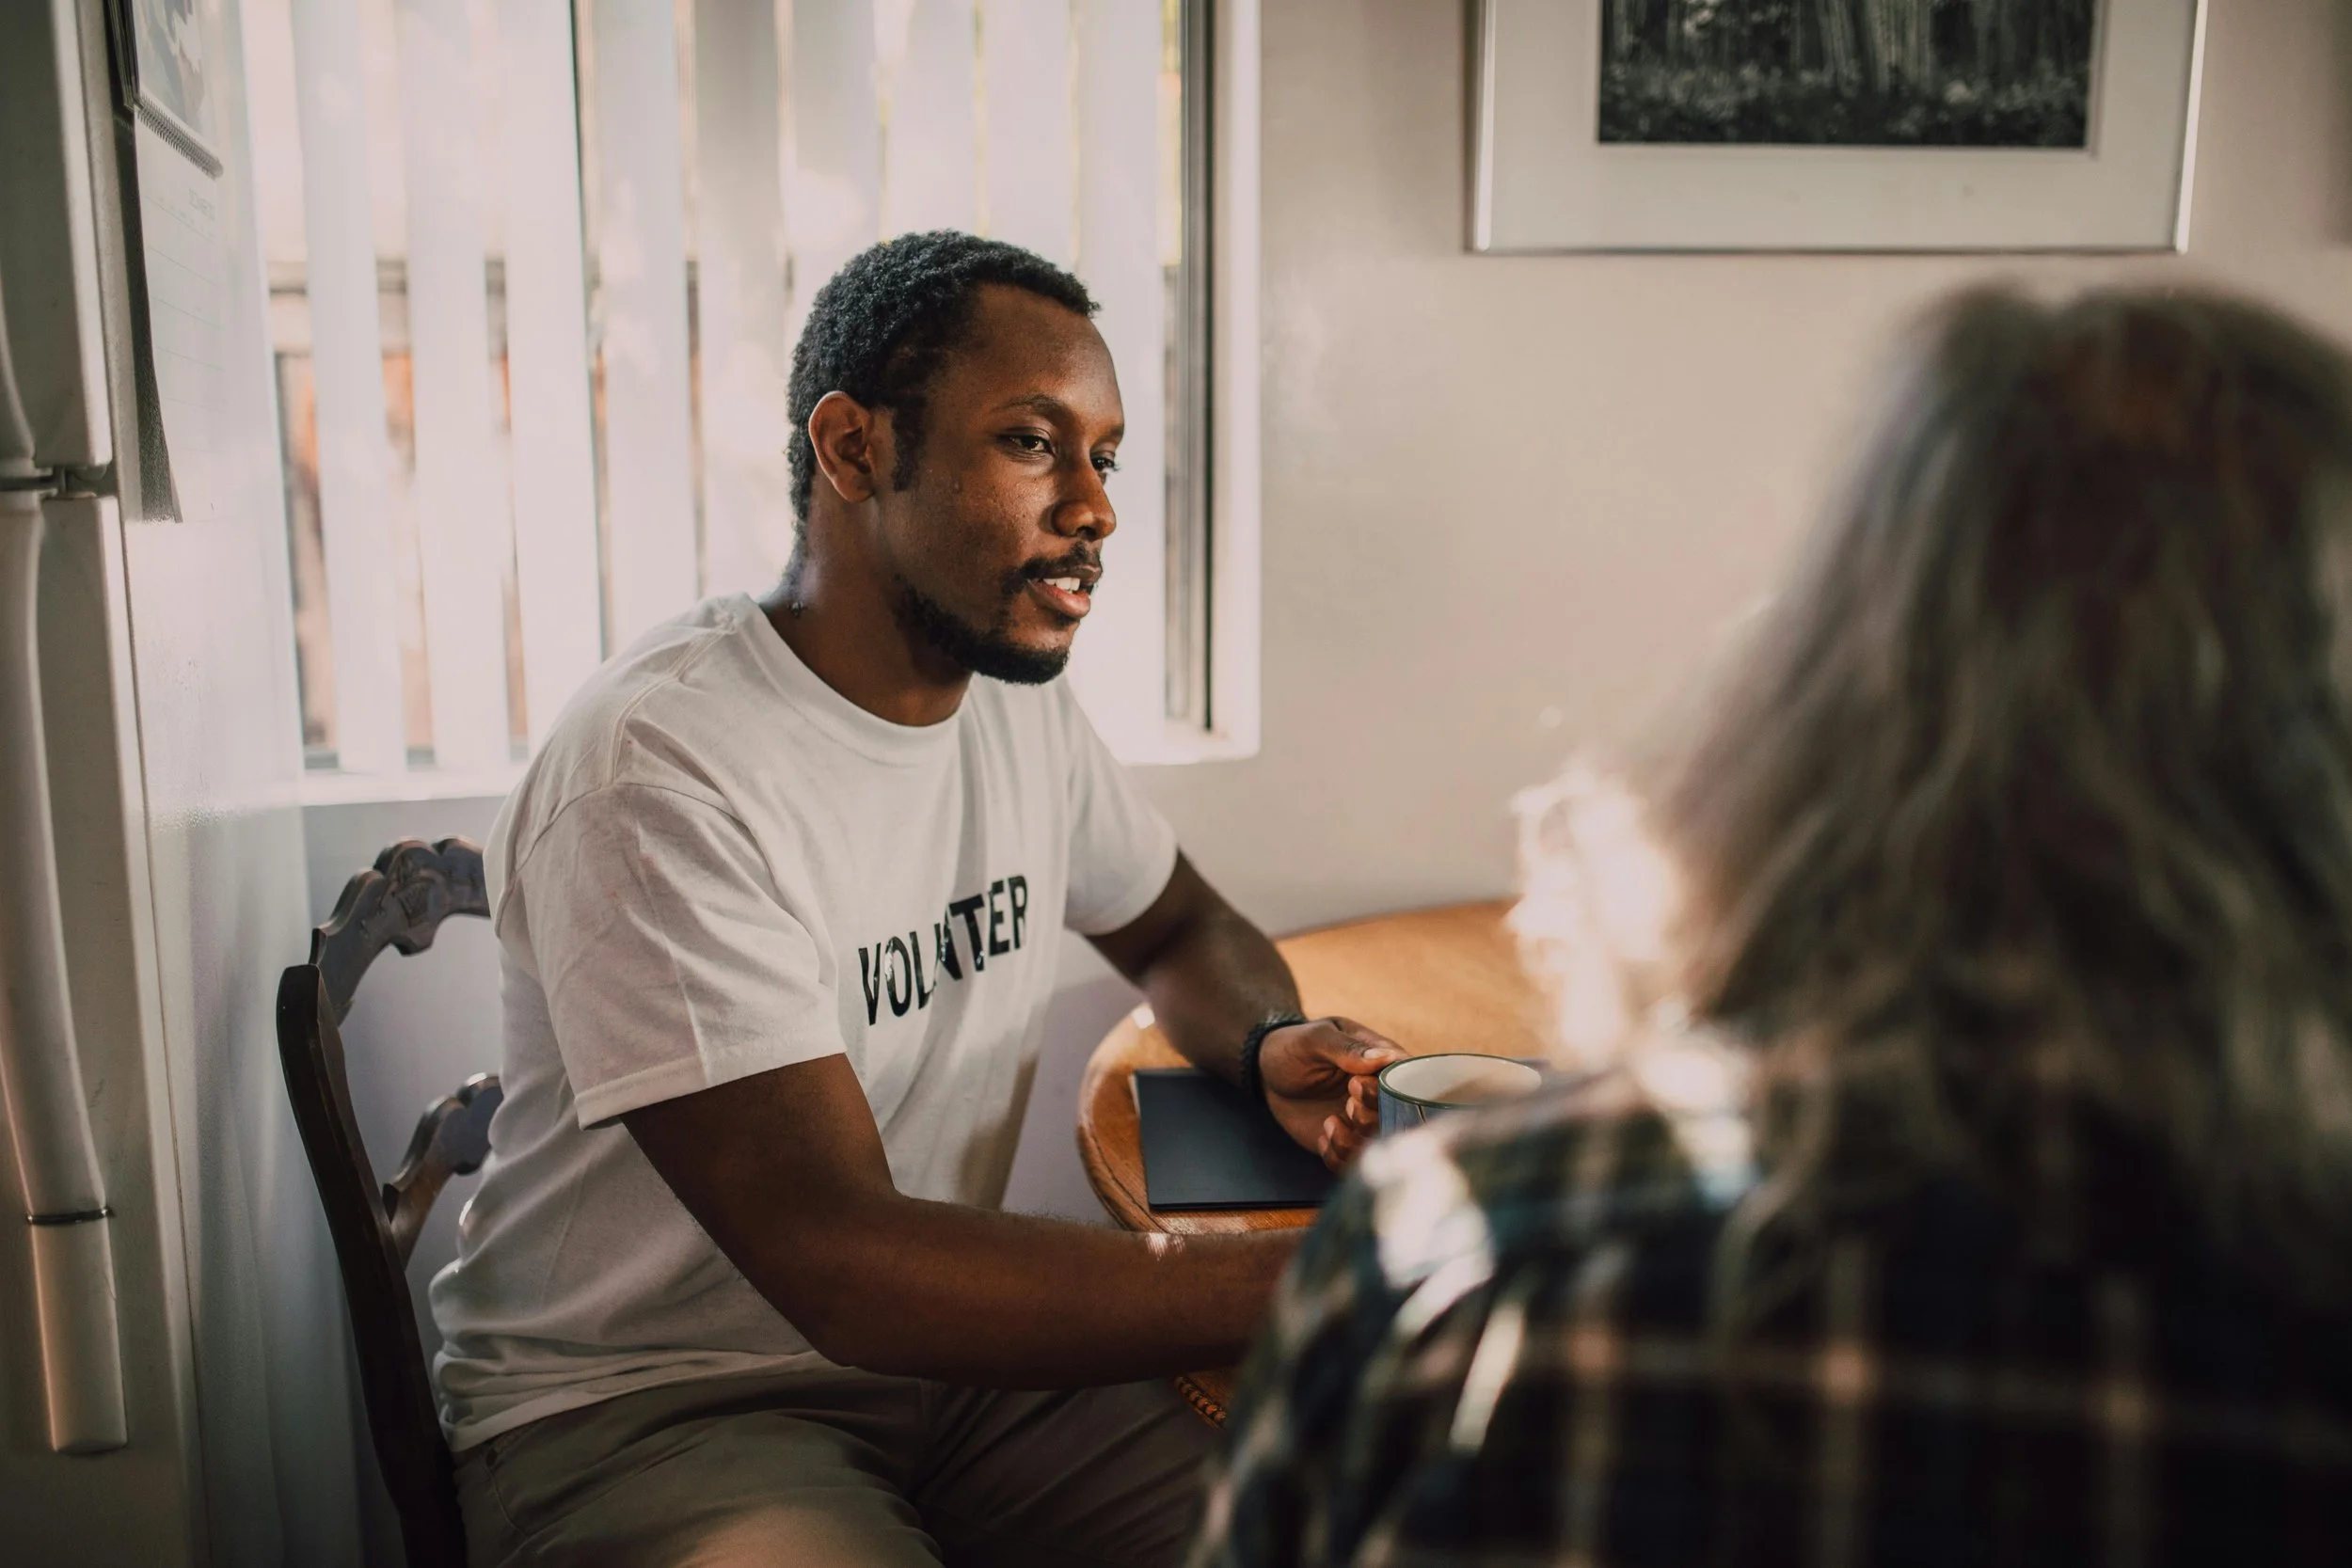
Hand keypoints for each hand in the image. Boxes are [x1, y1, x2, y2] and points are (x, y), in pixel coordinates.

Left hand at [1258, 1016, 1402, 1170]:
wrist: (1267, 1073)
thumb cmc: (1294, 1047)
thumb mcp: (1315, 1039)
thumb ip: (1348, 1048)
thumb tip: (1384, 1057)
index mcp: (1382, 1063)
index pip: (1406, 1084)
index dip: (1386, 1092)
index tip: (1354, 1084)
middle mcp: (1380, 1095)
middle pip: (1396, 1120)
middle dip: (1369, 1119)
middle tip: (1346, 1104)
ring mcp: (1363, 1121)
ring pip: (1376, 1146)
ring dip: (1353, 1142)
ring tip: (1329, 1123)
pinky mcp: (1346, 1141)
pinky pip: (1352, 1162)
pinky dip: (1338, 1156)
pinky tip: (1322, 1136)